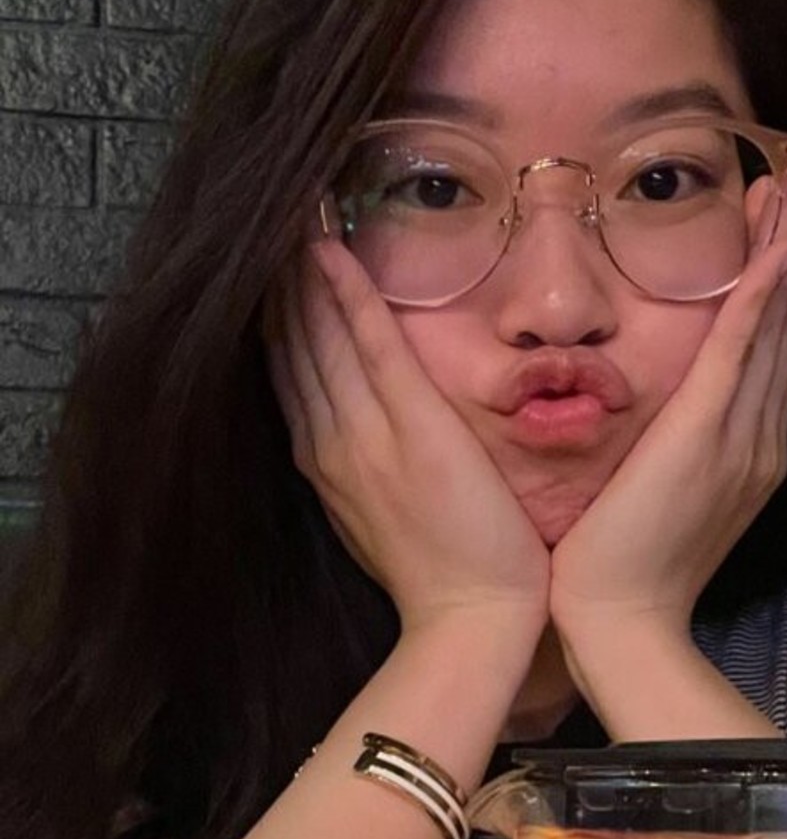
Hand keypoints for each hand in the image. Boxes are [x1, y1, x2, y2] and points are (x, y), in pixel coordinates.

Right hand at [266, 237, 549, 634]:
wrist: (469, 620)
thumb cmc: (443, 574)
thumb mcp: (383, 518)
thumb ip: (366, 470)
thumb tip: (360, 434)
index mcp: (326, 464)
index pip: (289, 374)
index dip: (275, 319)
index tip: (266, 268)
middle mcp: (331, 444)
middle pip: (290, 348)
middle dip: (276, 285)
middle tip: (265, 222)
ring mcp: (366, 435)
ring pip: (318, 339)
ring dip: (300, 276)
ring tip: (288, 217)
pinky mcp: (412, 428)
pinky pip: (372, 346)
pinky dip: (346, 296)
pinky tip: (329, 252)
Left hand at [550, 171, 786, 644]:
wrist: (621, 623)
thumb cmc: (620, 570)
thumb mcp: (655, 501)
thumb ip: (671, 456)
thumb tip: (658, 427)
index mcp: (746, 457)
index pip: (767, 358)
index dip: (778, 292)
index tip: (779, 233)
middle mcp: (758, 443)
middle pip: (783, 331)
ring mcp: (740, 439)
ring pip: (771, 328)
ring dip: (782, 253)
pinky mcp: (706, 436)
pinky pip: (740, 352)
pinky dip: (762, 297)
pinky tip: (777, 250)